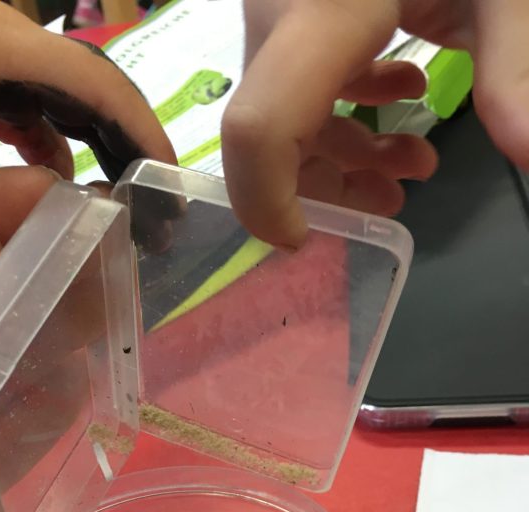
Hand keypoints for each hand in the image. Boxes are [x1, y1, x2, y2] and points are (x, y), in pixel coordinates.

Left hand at [0, 0, 174, 295]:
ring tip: (100, 213)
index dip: (146, 138)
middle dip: (120, 152)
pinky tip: (32, 186)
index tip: (173, 196)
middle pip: (84, 94)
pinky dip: (29, 147)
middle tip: (145, 218)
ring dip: (76, 153)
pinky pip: (7, 109)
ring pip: (46, 104)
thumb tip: (10, 304)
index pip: (101, 85)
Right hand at [222, 0, 528, 246]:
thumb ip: (516, 71)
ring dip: (346, 149)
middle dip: (333, 179)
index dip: (267, 203)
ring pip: (283, 108)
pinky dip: (344, 104)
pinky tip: (402, 94)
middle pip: (273, 130)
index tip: (307, 238)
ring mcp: (283, 7)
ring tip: (418, 160)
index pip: (260, 130)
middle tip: (403, 193)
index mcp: (320, 12)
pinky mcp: (298, 2)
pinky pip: (297, 73)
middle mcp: (282, 13)